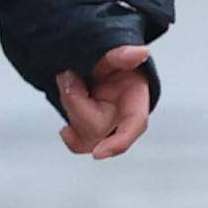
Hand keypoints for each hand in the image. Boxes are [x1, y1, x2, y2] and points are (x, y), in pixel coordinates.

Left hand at [52, 44, 155, 160]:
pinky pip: (80, 145)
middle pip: (98, 129)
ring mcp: (107, 127)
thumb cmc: (111, 61)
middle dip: (76, 103)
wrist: (96, 63)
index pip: (134, 124)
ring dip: (71, 110)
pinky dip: (70, 136)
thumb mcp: (115, 54)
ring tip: (68, 83)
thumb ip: (122, 55)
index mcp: (136, 100)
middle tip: (67, 75)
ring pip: (86, 138)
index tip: (97, 154)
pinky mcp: (92, 131)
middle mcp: (123, 118)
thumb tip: (141, 53)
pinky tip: (66, 128)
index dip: (118, 142)